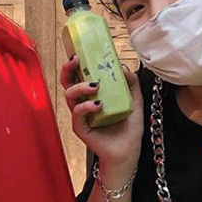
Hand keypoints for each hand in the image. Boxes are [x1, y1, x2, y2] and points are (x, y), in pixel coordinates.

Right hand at [59, 53, 143, 184]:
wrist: (129, 150)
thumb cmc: (129, 127)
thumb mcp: (134, 100)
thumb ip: (131, 83)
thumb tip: (123, 66)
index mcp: (92, 94)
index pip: (79, 75)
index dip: (75, 62)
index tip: (80, 50)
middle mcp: (83, 103)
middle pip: (67, 82)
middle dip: (68, 68)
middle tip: (77, 59)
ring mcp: (80, 116)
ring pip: (69, 95)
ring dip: (80, 87)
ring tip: (95, 85)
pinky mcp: (81, 128)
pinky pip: (77, 114)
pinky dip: (86, 107)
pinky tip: (98, 104)